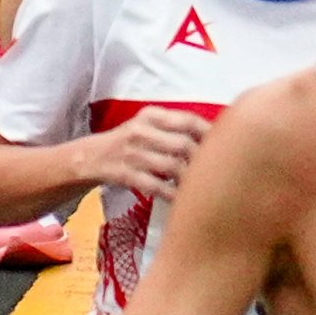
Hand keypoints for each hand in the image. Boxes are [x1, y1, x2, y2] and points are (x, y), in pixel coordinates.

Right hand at [89, 104, 212, 198]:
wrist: (90, 157)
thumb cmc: (130, 141)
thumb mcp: (148, 124)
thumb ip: (176, 126)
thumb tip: (217, 135)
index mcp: (151, 115)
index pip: (187, 120)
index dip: (209, 133)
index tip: (225, 145)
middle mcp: (141, 131)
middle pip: (182, 145)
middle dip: (201, 160)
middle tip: (215, 171)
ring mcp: (131, 153)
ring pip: (171, 166)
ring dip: (188, 178)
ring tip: (200, 186)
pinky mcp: (124, 174)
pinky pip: (154, 186)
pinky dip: (171, 193)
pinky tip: (181, 199)